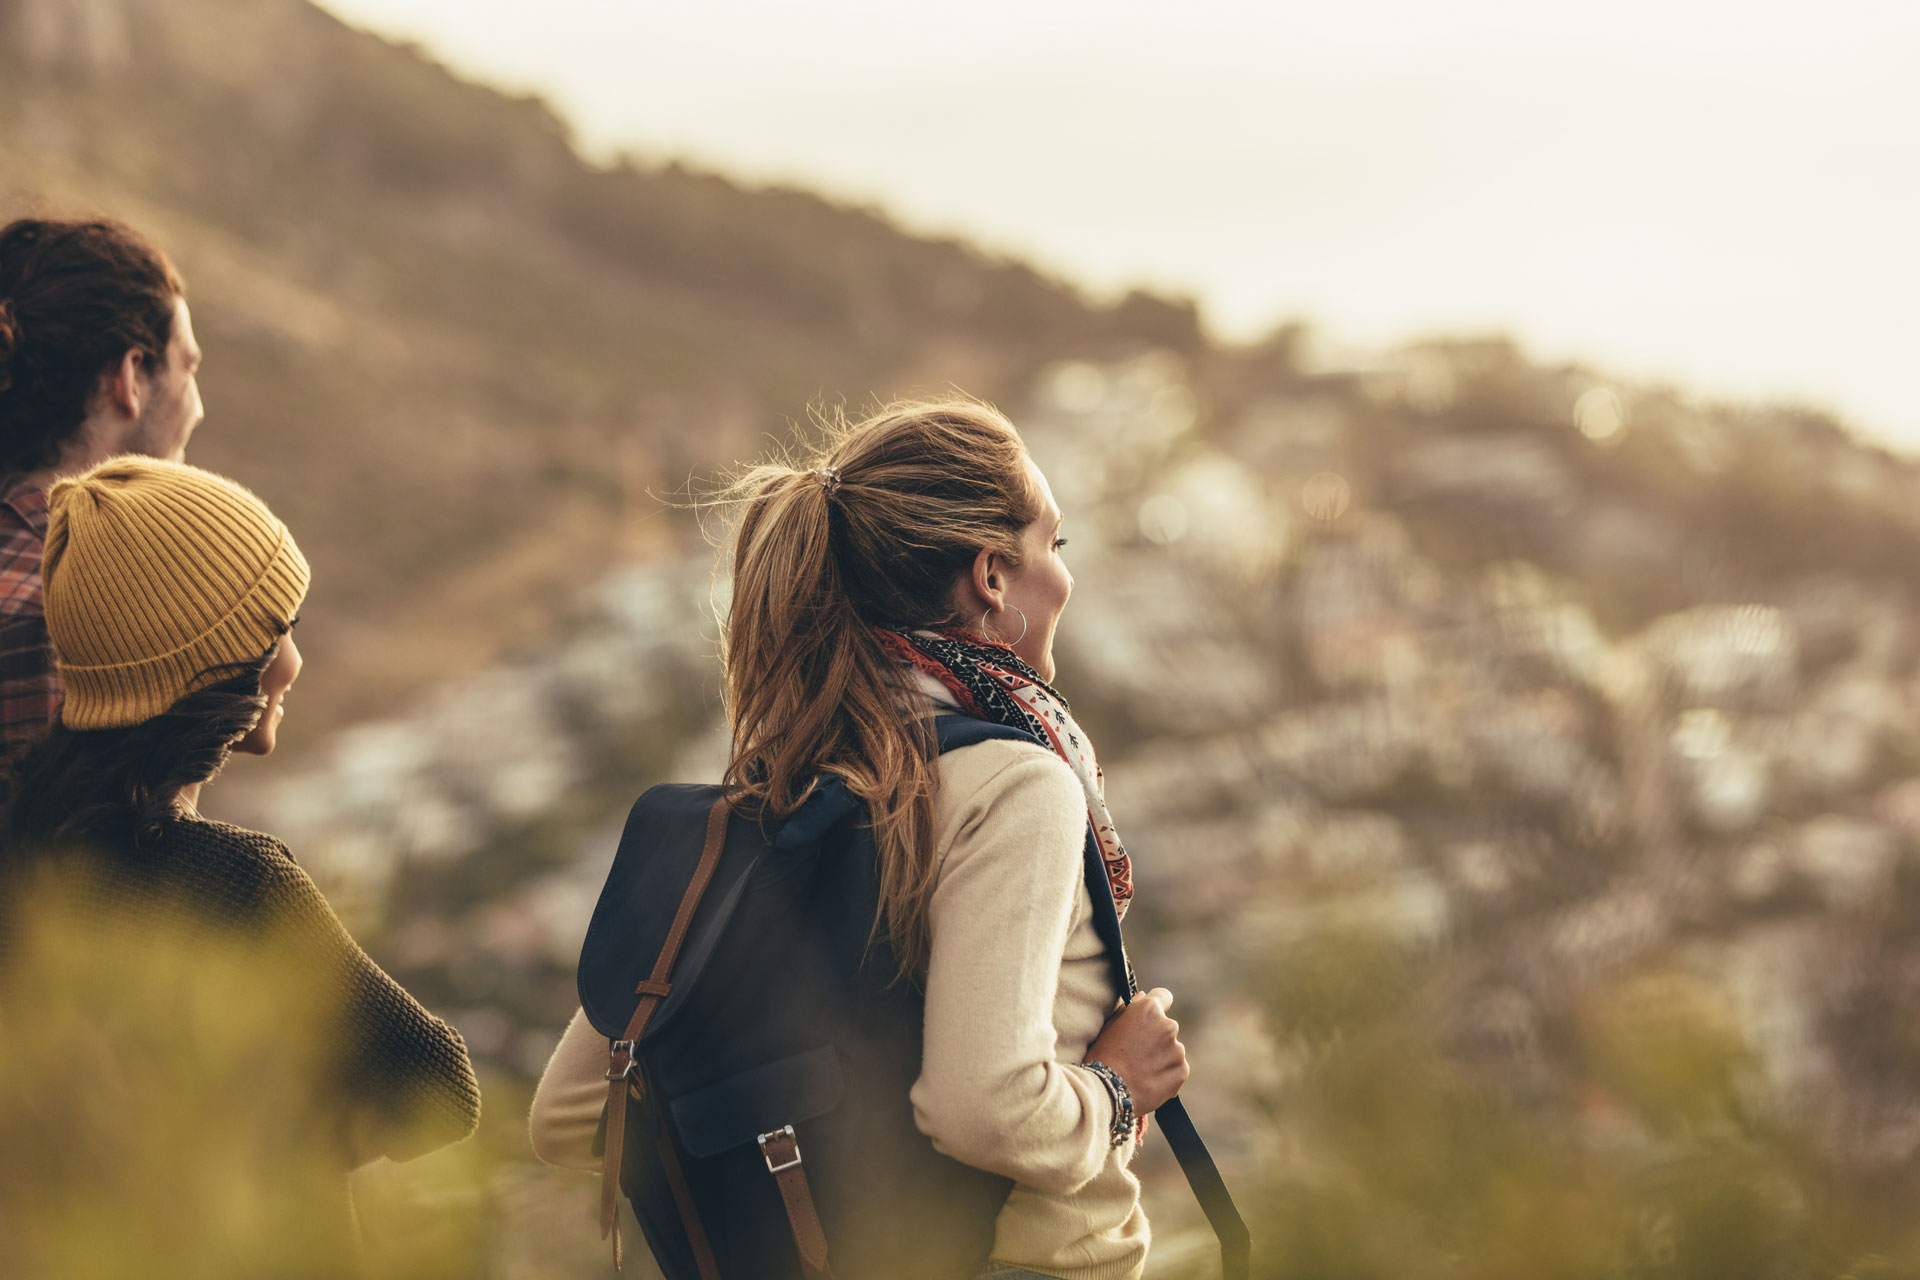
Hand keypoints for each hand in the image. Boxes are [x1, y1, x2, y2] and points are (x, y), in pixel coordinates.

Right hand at [1084, 987, 1188, 1113]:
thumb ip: (1128, 1010)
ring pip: (1172, 1049)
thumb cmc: (1102, 1057)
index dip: (1157, 1005)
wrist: (1108, 1091)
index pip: (1163, 996)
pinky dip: (1167, 1074)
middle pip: (1166, 1027)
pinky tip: (1149, 1081)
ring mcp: (1177, 1049)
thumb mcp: (1109, 1027)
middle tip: (1137, 1053)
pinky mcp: (1182, 1071)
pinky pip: (1176, 1068)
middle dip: (1156, 1036)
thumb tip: (1143, 997)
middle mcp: (1168, 1026)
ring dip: (1162, 1056)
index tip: (1150, 1017)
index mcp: (1149, 1010)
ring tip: (1141, 1071)